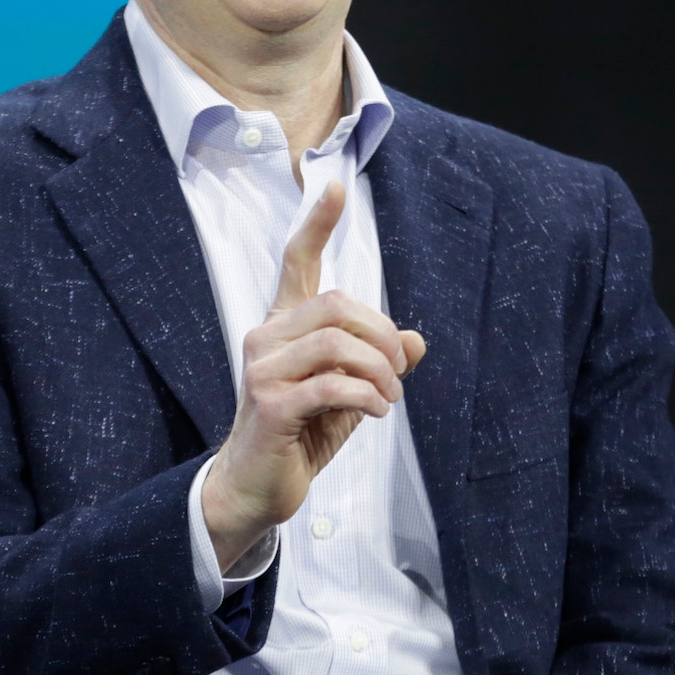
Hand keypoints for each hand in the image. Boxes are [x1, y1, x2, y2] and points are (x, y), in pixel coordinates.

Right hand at [201, 181, 427, 569]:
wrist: (257, 487)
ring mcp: (263, 369)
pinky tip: (376, 412)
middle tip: (399, 369)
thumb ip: (378, 365)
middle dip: (381, 334)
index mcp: (283, 326)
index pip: (296, 262)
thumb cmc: (300, 436)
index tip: (332, 186)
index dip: (315, 225)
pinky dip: (366, 396)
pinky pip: (332, 384)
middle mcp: (267, 337)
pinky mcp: (269, 403)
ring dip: (379, 371)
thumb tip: (417, 341)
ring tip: (389, 398)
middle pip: (338, 304)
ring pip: (338, 342)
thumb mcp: (348, 395)